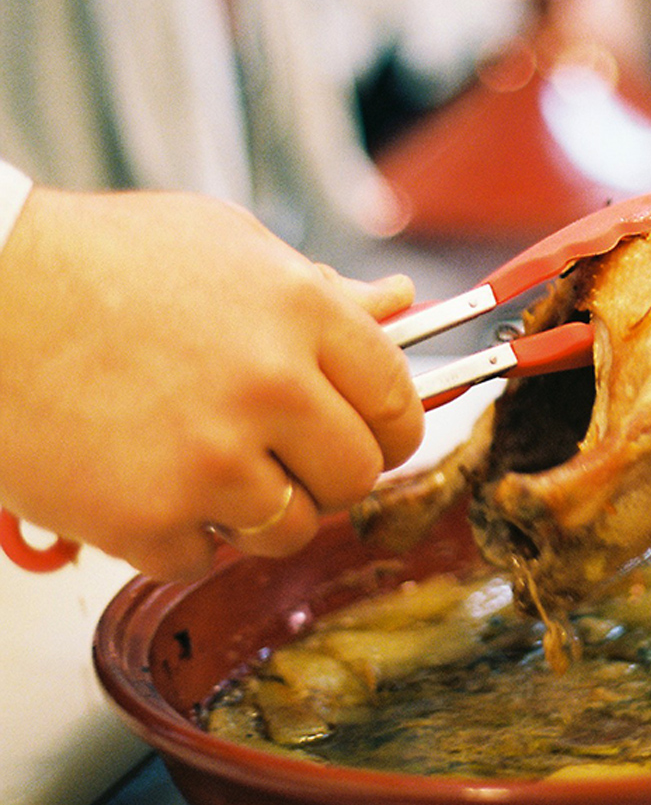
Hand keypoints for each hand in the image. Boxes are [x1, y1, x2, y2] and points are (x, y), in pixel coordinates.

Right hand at [0, 188, 424, 579]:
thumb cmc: (97, 261)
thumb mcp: (224, 243)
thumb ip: (320, 288)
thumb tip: (399, 302)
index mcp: (301, 311)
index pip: (397, 401)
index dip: (389, 427)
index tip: (370, 434)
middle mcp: (269, 386)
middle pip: (356, 476)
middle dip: (327, 473)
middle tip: (284, 454)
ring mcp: (210, 459)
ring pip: (291, 531)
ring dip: (257, 511)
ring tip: (204, 463)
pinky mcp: (147, 518)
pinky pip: (202, 560)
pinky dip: (178, 536)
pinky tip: (146, 481)